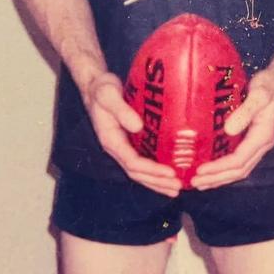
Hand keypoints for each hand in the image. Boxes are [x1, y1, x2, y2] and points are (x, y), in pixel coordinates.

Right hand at [83, 72, 180, 196]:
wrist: (95, 85)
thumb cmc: (101, 88)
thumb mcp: (108, 95)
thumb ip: (121, 110)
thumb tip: (138, 127)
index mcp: (110, 140)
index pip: (132, 162)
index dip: (152, 170)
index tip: (170, 173)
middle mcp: (116, 148)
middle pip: (137, 173)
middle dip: (157, 181)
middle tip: (178, 187)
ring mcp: (122, 147)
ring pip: (139, 172)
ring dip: (157, 182)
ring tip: (175, 189)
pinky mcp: (129, 142)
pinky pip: (142, 162)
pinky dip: (154, 172)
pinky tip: (168, 175)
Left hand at [191, 70, 273, 190]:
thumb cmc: (269, 85)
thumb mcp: (259, 94)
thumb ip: (246, 111)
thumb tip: (228, 130)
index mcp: (263, 136)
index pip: (239, 160)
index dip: (219, 168)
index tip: (201, 170)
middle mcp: (262, 145)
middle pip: (239, 170)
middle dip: (217, 178)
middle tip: (195, 182)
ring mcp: (258, 144)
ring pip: (240, 169)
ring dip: (220, 178)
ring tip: (200, 182)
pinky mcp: (253, 140)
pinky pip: (239, 161)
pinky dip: (224, 169)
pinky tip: (211, 169)